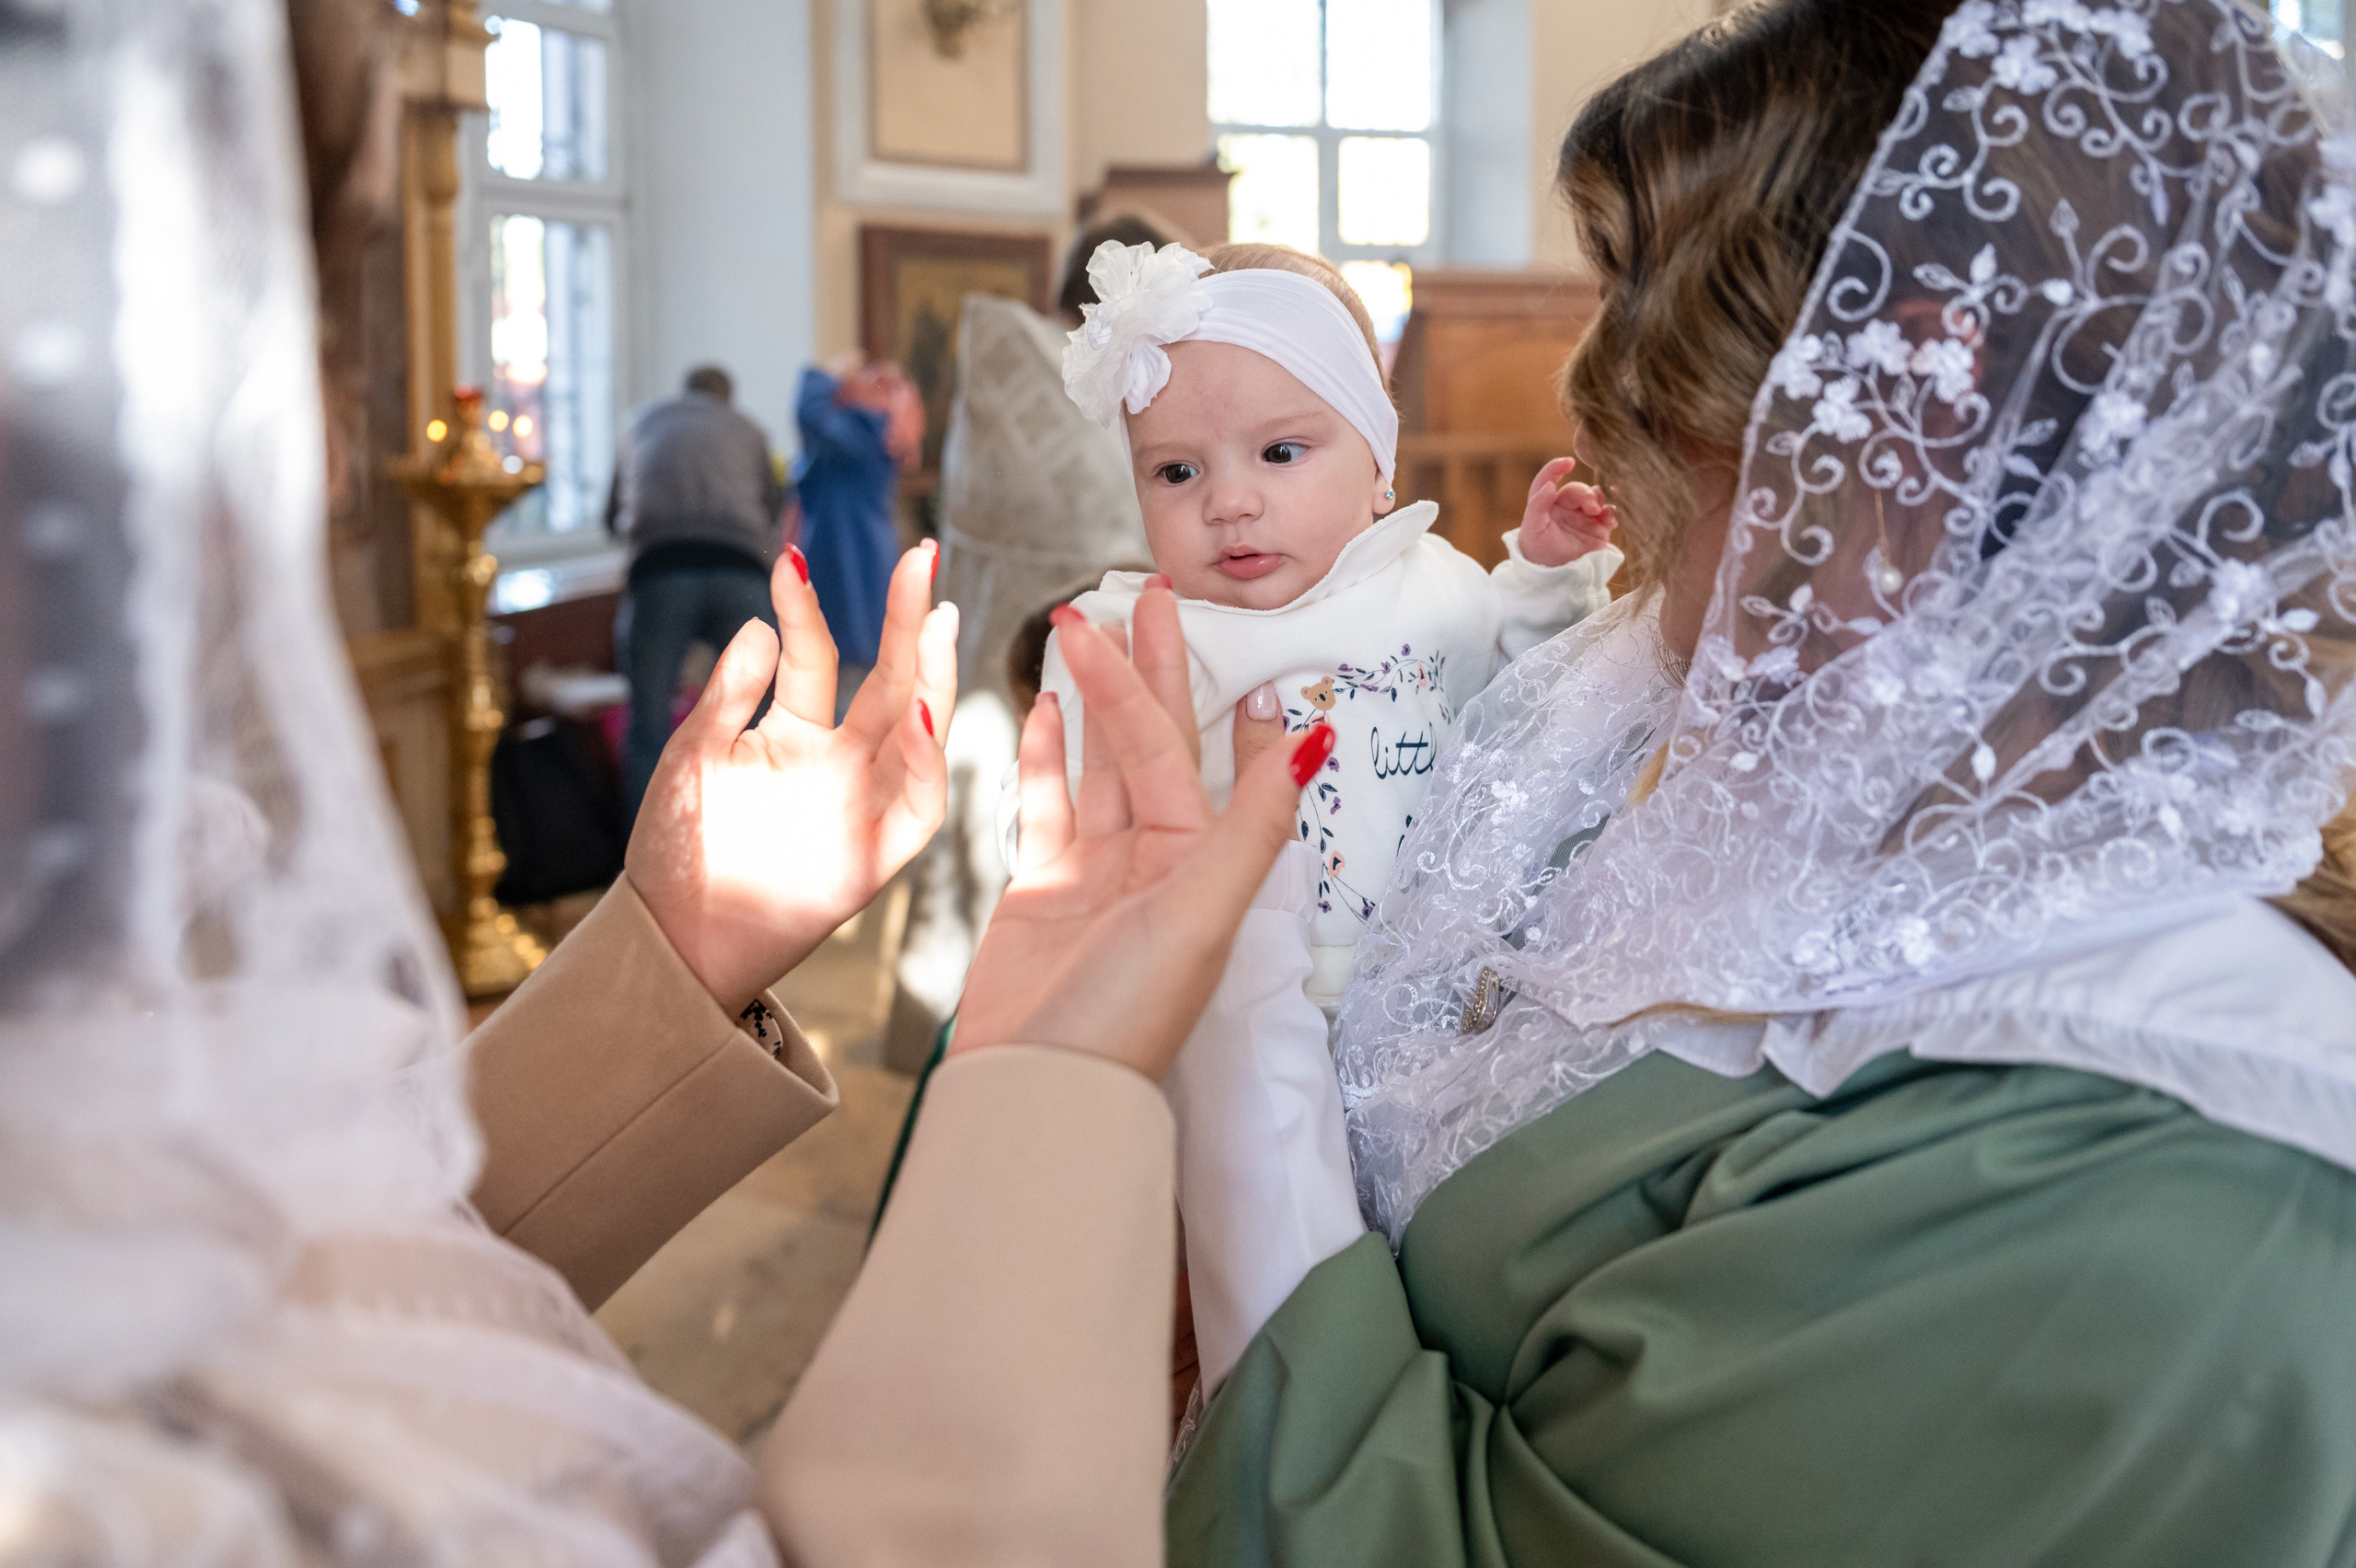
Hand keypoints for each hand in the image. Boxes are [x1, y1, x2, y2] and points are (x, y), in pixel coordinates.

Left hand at [626, 542, 958, 1013]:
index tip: (790, 557)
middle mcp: (837, 761)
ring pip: (916, 730)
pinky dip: (925, 766)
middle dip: (905, 617)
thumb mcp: (692, 754)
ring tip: (934, 620)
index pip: (814, 657)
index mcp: (794, 733)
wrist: (672, 942)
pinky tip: (917, 718)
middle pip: (886, 679)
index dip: (804, 609)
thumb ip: (730, 692)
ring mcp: (861, 804)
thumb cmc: (679, 850)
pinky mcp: (876, 857)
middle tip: (921, 554)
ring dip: (930, 676)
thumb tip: (760, 620)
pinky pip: (919, 808)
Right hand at [952, 582, 1335, 1080]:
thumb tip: (1314, 739)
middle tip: (1150, 592)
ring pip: (1102, 761)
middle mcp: (1160, 862)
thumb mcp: (1205, 910)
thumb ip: (1253, 822)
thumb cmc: (1128, 1013)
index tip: (1236, 636)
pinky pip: (1049, 803)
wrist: (1039, 1084)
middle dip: (1154, 667)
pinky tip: (1047, 705)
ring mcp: (1098, 871)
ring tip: (1089, 627)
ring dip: (1098, 696)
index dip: (1229, 699)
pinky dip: (1047, 754)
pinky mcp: (1042, 886)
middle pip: (1158, 742)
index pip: (1220, 758)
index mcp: (1207, 864)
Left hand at [1519, 457, 1617, 567]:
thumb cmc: (1537, 554)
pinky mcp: (1599, 528)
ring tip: (1601, 512)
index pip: (1549, 479)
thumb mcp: (1532, 530)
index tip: (1568, 462)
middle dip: (1586, 495)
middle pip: (1578, 490)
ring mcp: (1584, 516)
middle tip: (1592, 507)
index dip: (1556, 468)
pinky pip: (1610, 513)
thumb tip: (1549, 485)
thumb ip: (1537, 505)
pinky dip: (1613, 512)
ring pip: (1596, 497)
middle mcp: (1565, 507)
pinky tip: (1611, 520)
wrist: (1556, 580)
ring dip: (1601, 500)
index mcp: (1546, 504)